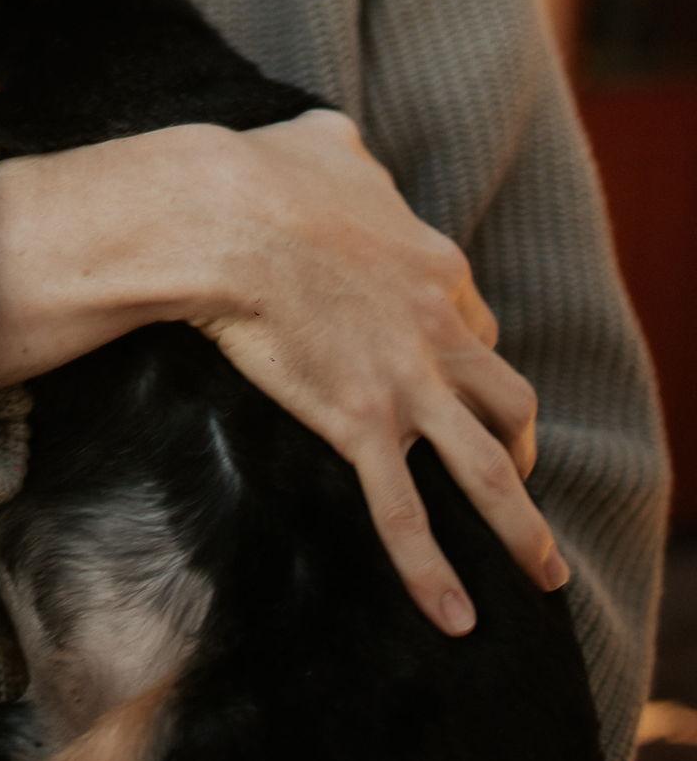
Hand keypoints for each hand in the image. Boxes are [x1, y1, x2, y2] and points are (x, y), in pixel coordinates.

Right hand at [190, 113, 558, 631]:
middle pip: (506, 396)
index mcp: (431, 264)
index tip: (449, 371)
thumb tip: (339, 141)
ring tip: (543, 574)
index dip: (466, 352)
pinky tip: (454, 619)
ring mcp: (405, 381)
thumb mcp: (323, 141)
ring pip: (490, 467)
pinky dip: (432, 571)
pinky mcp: (359, 421)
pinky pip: (405, 510)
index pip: (473, 321)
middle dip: (516, 438)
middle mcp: (438, 327)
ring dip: (523, 527)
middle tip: (514, 469)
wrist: (218, 214)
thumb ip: (349, 151)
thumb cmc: (260, 171)